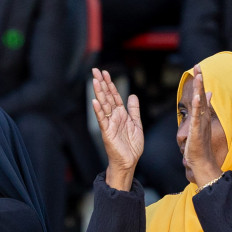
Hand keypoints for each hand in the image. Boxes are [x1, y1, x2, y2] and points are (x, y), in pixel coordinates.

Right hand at [91, 68, 143, 189]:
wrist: (129, 161)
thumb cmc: (132, 146)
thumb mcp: (137, 124)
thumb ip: (134, 110)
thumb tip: (131, 96)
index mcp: (121, 114)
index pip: (114, 95)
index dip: (110, 84)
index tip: (105, 73)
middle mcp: (113, 117)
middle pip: (107, 97)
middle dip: (102, 83)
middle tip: (95, 70)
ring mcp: (109, 124)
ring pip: (103, 105)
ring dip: (99, 93)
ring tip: (94, 81)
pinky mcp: (107, 132)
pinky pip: (102, 120)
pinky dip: (98, 111)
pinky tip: (95, 102)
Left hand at [182, 64, 222, 187]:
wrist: (202, 162)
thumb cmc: (199, 146)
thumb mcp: (199, 126)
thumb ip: (201, 112)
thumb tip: (207, 96)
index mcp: (202, 116)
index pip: (200, 96)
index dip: (199, 82)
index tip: (197, 69)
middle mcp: (203, 118)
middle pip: (202, 95)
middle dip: (200, 81)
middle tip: (198, 66)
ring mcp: (201, 124)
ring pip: (200, 103)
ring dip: (199, 89)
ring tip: (198, 76)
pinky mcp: (197, 131)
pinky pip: (197, 117)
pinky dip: (198, 106)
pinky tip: (197, 97)